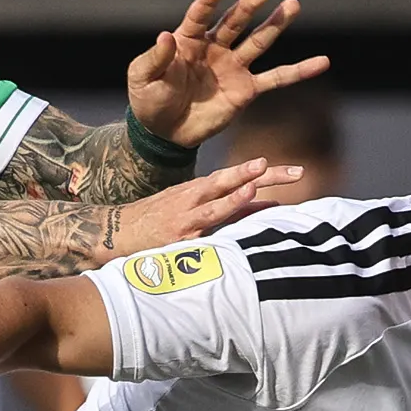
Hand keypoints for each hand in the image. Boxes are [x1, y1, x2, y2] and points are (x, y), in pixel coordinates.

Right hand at [110, 157, 285, 257]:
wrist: (114, 231)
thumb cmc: (155, 221)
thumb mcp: (185, 205)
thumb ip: (223, 207)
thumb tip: (260, 206)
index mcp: (199, 190)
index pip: (237, 178)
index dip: (265, 174)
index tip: (294, 171)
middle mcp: (195, 199)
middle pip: (233, 183)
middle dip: (265, 177)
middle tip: (296, 172)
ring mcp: (186, 218)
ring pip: (216, 205)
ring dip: (236, 195)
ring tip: (256, 185)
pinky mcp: (176, 239)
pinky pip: (200, 234)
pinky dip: (214, 227)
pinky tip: (227, 224)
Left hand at [126, 0, 324, 150]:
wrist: (164, 132)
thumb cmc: (148, 99)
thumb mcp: (142, 77)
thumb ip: (154, 57)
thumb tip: (166, 36)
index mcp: (187, 40)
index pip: (199, 16)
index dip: (207, 2)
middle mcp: (214, 48)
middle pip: (234, 24)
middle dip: (246, 9)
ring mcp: (234, 67)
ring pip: (258, 42)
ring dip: (275, 25)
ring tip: (292, 5)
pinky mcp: (247, 90)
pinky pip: (277, 79)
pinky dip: (299, 71)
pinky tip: (322, 62)